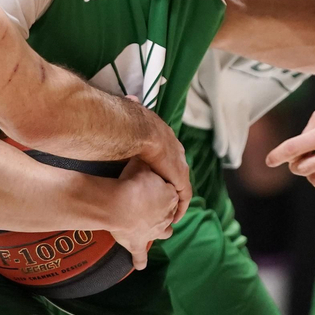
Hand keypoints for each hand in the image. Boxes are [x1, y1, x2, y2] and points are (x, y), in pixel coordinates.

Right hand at [107, 158, 178, 270]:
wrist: (123, 202)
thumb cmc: (133, 180)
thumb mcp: (140, 164)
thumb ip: (143, 160)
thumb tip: (141, 151)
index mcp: (170, 195)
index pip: (172, 192)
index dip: (165, 189)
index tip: (158, 186)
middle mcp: (166, 215)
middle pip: (171, 213)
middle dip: (168, 212)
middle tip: (161, 209)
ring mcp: (154, 231)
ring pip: (163, 233)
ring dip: (162, 232)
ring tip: (160, 233)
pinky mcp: (139, 242)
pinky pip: (140, 255)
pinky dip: (140, 260)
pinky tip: (140, 265)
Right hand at [131, 104, 191, 223]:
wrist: (140, 131)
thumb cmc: (130, 124)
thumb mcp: (132, 117)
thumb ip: (132, 111)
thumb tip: (130, 98)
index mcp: (166, 136)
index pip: (169, 153)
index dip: (165, 165)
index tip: (159, 175)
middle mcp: (177, 151)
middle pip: (178, 169)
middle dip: (173, 183)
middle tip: (167, 196)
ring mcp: (180, 164)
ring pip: (182, 185)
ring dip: (177, 198)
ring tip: (172, 211)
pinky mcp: (180, 179)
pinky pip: (184, 196)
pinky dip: (181, 207)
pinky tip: (176, 217)